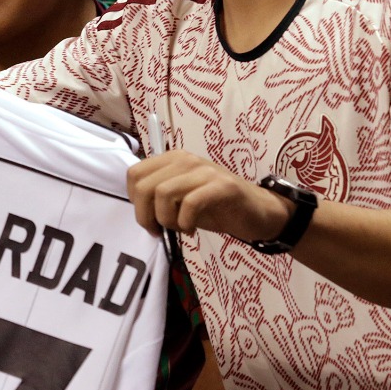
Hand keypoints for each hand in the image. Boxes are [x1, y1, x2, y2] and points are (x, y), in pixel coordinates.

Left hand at [126, 151, 291, 242]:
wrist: (256, 212)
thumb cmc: (214, 207)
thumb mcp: (179, 199)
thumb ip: (157, 197)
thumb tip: (137, 208)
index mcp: (171, 159)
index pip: (134, 174)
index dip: (135, 200)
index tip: (149, 217)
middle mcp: (185, 160)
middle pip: (144, 187)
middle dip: (146, 215)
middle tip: (160, 230)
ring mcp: (205, 171)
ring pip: (163, 194)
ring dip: (166, 220)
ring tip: (179, 228)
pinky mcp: (223, 186)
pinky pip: (190, 203)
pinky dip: (185, 222)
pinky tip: (191, 230)